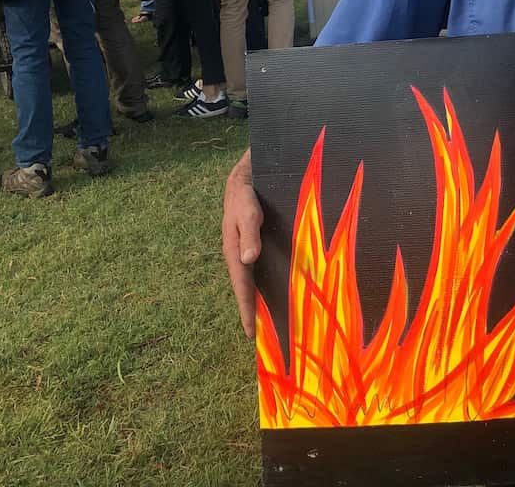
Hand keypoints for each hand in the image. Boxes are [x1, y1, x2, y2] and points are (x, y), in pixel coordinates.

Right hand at [222, 149, 263, 338]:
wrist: (245, 177)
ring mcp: (247, 251)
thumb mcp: (247, 212)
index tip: (251, 334)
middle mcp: (240, 255)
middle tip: (262, 337)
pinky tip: (279, 290)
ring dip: (262, 299)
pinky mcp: (255, 244)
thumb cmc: (245, 195)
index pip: (242, 288)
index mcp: (235, 252)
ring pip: (254, 281)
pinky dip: (267, 283)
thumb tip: (247, 260)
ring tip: (272, 321)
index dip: (247, 311)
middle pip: (247, 289)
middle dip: (253, 312)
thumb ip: (249, 234)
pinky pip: (261, 269)